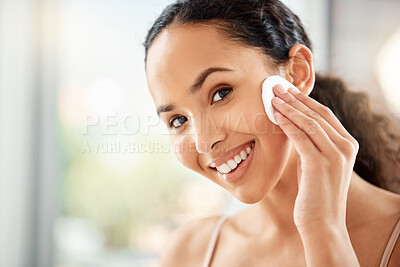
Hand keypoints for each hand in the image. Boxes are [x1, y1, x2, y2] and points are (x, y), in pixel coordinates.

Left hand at [271, 84, 358, 232]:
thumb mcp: (317, 164)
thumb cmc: (316, 194)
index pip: (325, 114)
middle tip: (276, 86)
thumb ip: (312, 145)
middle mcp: (345, 147)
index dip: (304, 100)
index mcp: (347, 145)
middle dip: (294, 98)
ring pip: (309, 122)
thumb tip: (294, 126)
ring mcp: (335, 155)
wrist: (323, 223)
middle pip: (317, 113)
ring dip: (288, 107)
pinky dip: (287, 123)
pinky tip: (275, 115)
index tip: (287, 90)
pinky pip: (300, 136)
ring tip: (271, 96)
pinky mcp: (320, 164)